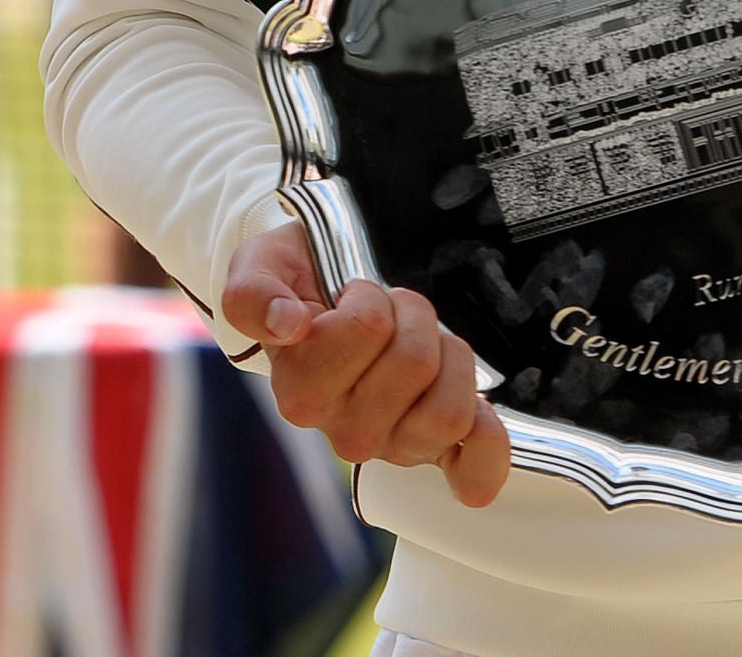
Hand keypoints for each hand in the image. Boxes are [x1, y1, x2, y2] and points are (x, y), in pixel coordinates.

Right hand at [225, 221, 510, 505]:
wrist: (326, 303)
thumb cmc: (296, 286)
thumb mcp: (258, 269)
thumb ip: (253, 295)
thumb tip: (288, 325)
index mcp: (300, 394)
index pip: (367, 328)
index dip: (367, 297)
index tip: (346, 299)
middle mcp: (343, 434)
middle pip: (416, 363)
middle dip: (411, 317)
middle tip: (387, 314)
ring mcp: (391, 449)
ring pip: (451, 410)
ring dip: (449, 356)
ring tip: (420, 341)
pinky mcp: (433, 457)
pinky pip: (475, 472)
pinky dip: (488, 443)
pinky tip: (479, 413)